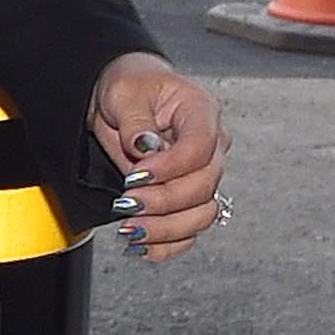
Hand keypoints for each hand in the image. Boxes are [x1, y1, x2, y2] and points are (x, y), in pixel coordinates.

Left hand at [87, 53, 230, 262]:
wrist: (124, 100)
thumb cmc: (129, 87)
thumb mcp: (124, 92)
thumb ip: (135, 120)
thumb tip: (144, 147)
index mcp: (201, 113)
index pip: (200, 149)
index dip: (170, 168)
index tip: (135, 175)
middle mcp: (211, 147)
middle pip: (203, 187)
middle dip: (162, 201)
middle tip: (125, 203)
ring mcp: (203, 175)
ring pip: (202, 215)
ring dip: (165, 228)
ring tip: (129, 228)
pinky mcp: (188, 198)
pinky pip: (189, 231)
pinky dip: (166, 244)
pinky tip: (140, 247)